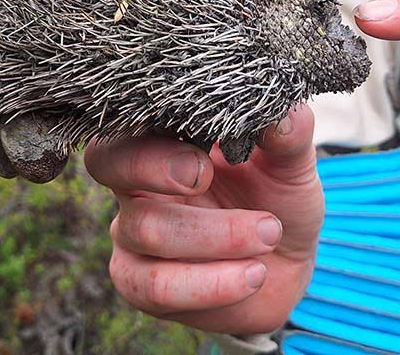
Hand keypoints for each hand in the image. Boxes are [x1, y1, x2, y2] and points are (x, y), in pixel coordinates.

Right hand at [84, 105, 323, 333]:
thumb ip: (287, 137)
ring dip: (216, 236)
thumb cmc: (277, 201)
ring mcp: (132, 235)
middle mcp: (137, 184)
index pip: (128, 121)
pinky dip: (212, 283)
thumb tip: (284, 112)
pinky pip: (157, 287)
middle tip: (206, 177)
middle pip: (109, 164)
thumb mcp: (290, 166)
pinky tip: (252, 274)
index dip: (153, 133)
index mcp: (165, 142)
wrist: (286, 265)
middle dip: (156, 169)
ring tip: (268, 235)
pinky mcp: (141, 285)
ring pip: (147, 231)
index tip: (205, 155)